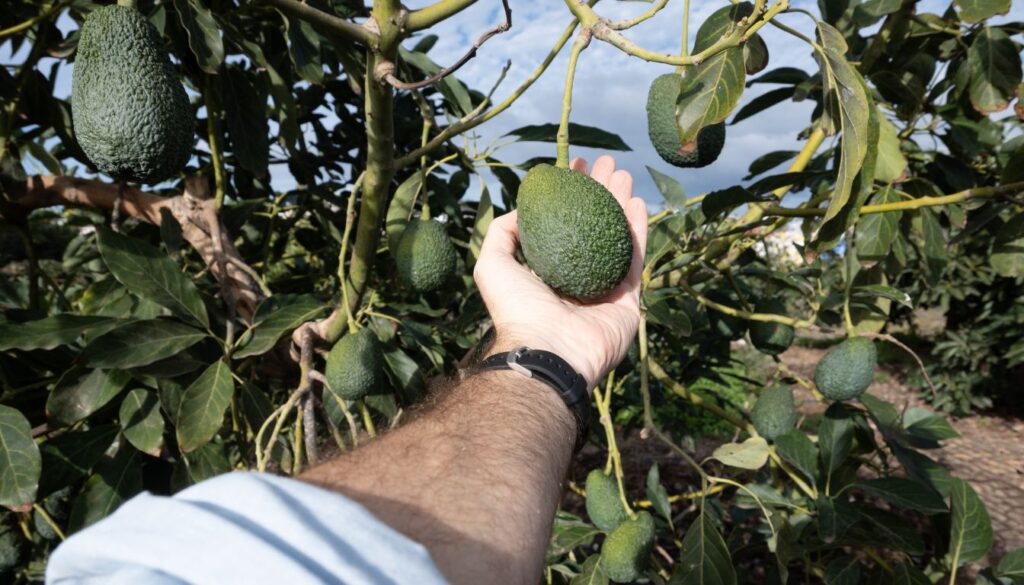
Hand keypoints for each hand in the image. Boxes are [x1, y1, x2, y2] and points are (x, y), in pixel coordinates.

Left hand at [474, 155, 648, 389]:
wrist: (549, 350)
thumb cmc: (516, 308)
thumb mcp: (492, 264)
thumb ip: (502, 234)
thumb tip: (521, 210)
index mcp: (548, 272)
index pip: (562, 225)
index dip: (570, 194)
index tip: (576, 166)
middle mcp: (577, 278)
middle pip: (593, 225)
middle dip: (600, 192)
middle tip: (607, 164)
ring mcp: (604, 290)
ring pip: (617, 237)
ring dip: (621, 203)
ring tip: (624, 173)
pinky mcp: (628, 301)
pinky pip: (635, 260)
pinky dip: (638, 230)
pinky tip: (638, 202)